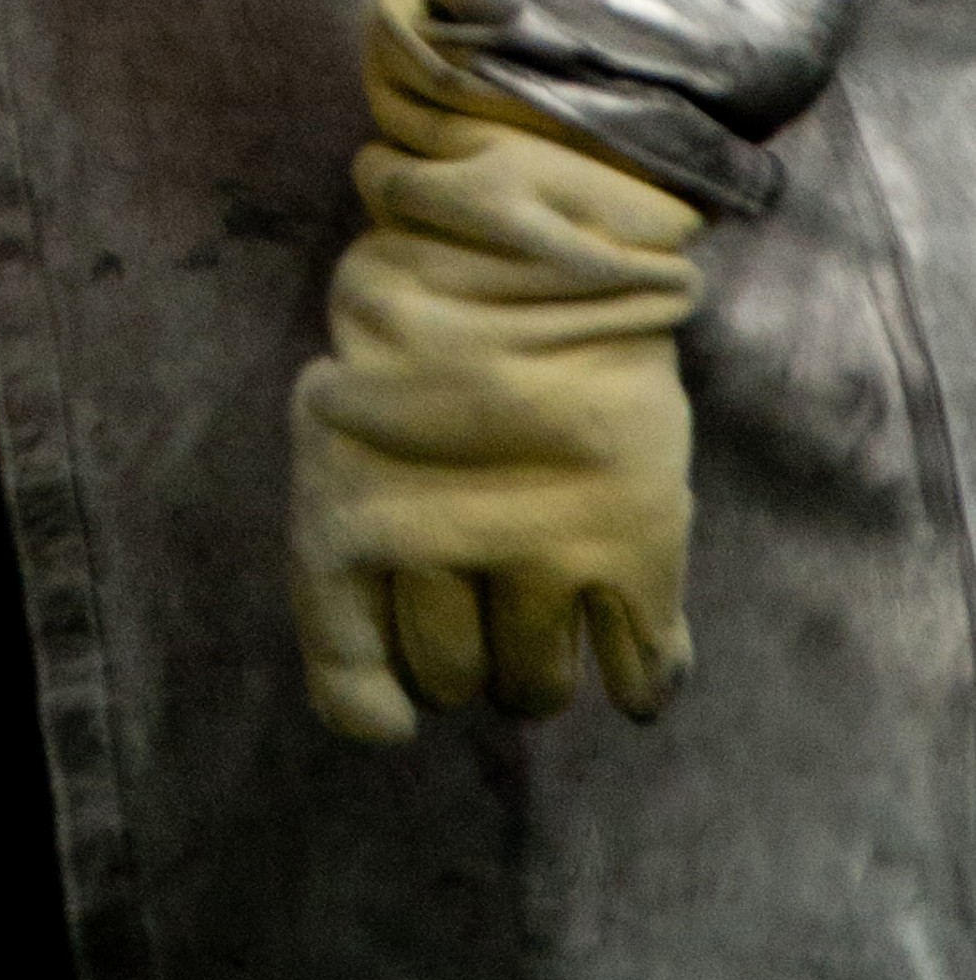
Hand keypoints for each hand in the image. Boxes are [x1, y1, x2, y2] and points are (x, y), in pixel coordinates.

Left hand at [289, 0, 704, 742]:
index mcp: (342, 524)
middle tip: (486, 610)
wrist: (521, 251)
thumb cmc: (411, 349)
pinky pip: (642, 666)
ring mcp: (538, 552)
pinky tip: (635, 666)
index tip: (398, 711)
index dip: (373, 702)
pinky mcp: (632, 542)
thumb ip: (347, 567)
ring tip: (548, 619)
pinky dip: (642, 679)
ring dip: (537, 671)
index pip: (351, 674)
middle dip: (464, 662)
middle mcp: (433, 551)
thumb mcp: (337, 443)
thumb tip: (380, 727)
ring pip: (534, 685)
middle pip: (451, 680)